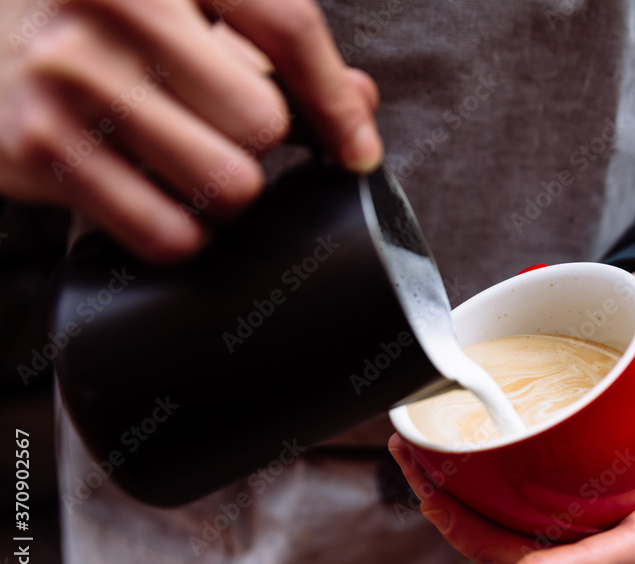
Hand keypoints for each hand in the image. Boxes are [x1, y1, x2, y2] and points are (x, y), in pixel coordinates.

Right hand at [0, 0, 381, 262]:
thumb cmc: (99, 24)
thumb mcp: (186, 9)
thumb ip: (275, 48)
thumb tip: (359, 104)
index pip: (288, 26)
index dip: (336, 102)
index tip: (357, 151)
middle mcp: (110, 1)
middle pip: (263, 120)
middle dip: (260, 144)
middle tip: (218, 132)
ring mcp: (69, 73)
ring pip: (228, 184)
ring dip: (226, 193)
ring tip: (187, 165)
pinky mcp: (39, 146)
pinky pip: (170, 233)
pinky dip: (182, 233)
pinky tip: (156, 198)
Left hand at [389, 268, 634, 563]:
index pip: (632, 546)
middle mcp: (630, 503)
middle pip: (562, 555)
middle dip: (494, 549)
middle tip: (437, 505)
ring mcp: (591, 497)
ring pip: (526, 538)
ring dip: (466, 524)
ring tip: (420, 478)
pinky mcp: (559, 479)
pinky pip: (512, 506)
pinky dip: (467, 496)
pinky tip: (430, 463)